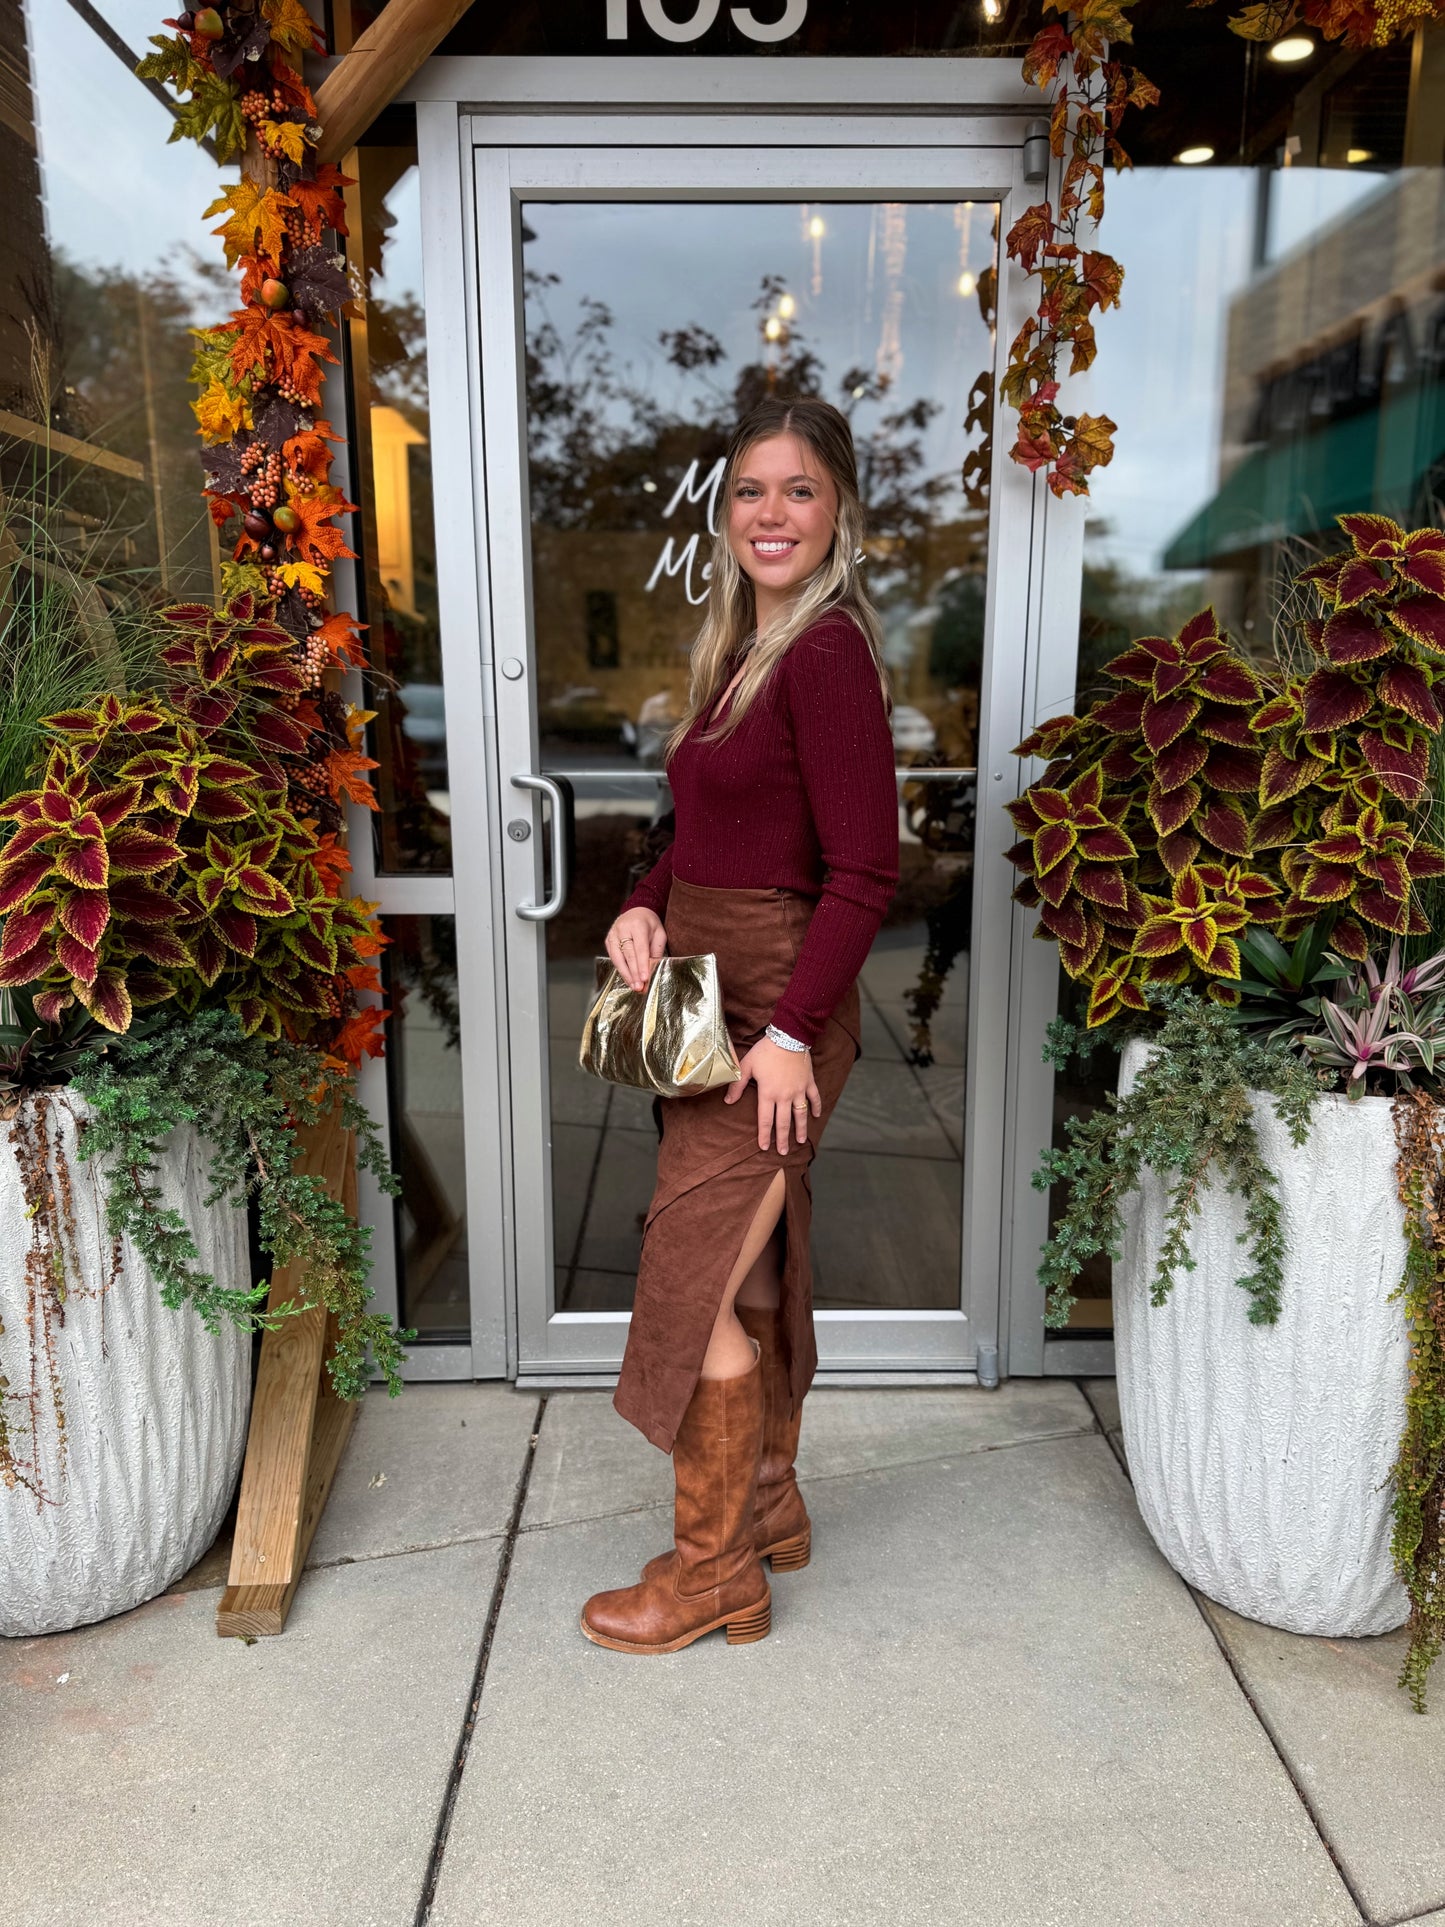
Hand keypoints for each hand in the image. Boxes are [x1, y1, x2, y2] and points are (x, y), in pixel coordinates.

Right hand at [605, 907, 665, 993]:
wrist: (637, 911)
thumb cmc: (650, 924)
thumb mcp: (659, 934)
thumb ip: (656, 951)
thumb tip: (652, 970)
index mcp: (637, 925)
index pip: (640, 949)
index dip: (642, 965)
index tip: (645, 978)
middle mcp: (622, 929)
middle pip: (628, 955)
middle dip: (634, 973)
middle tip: (639, 987)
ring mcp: (613, 934)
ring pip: (618, 958)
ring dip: (626, 974)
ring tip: (633, 986)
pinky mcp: (608, 940)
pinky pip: (613, 957)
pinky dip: (620, 969)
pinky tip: (627, 978)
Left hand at [725, 1036, 821, 1152]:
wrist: (788, 1036)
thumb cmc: (765, 1051)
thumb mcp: (746, 1066)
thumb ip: (737, 1085)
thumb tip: (728, 1101)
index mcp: (768, 1093)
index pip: (766, 1119)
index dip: (765, 1134)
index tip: (764, 1147)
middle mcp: (784, 1096)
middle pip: (783, 1122)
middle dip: (782, 1139)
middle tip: (783, 1152)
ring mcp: (799, 1090)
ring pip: (800, 1114)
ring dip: (801, 1129)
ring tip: (801, 1141)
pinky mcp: (808, 1082)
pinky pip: (814, 1098)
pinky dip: (816, 1107)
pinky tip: (817, 1116)